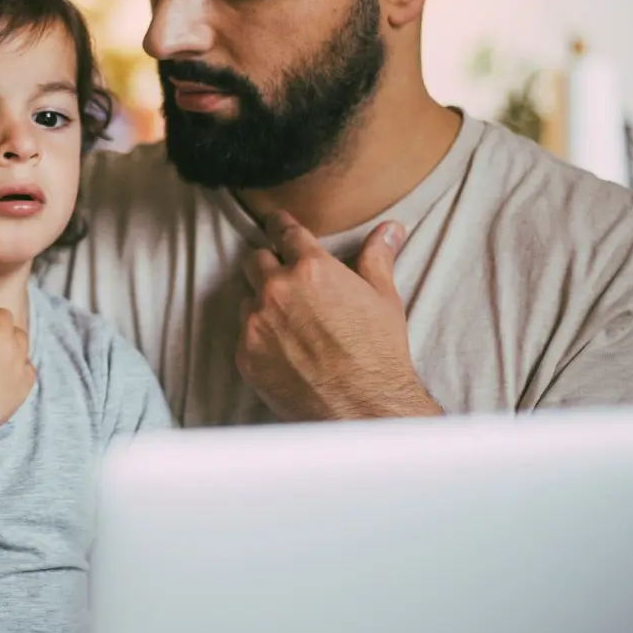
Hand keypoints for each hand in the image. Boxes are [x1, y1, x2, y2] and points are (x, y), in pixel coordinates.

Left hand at [237, 212, 441, 420]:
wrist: (364, 407)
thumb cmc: (378, 353)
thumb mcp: (383, 298)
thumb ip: (377, 257)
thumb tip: (390, 229)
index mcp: (311, 268)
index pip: (284, 232)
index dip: (279, 225)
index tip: (275, 224)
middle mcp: (277, 290)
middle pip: (255, 261)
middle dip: (268, 265)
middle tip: (282, 277)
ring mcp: (256, 323)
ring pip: (246, 299)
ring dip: (261, 304)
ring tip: (287, 322)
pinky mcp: (245, 354)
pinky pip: (242, 334)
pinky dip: (257, 337)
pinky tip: (282, 349)